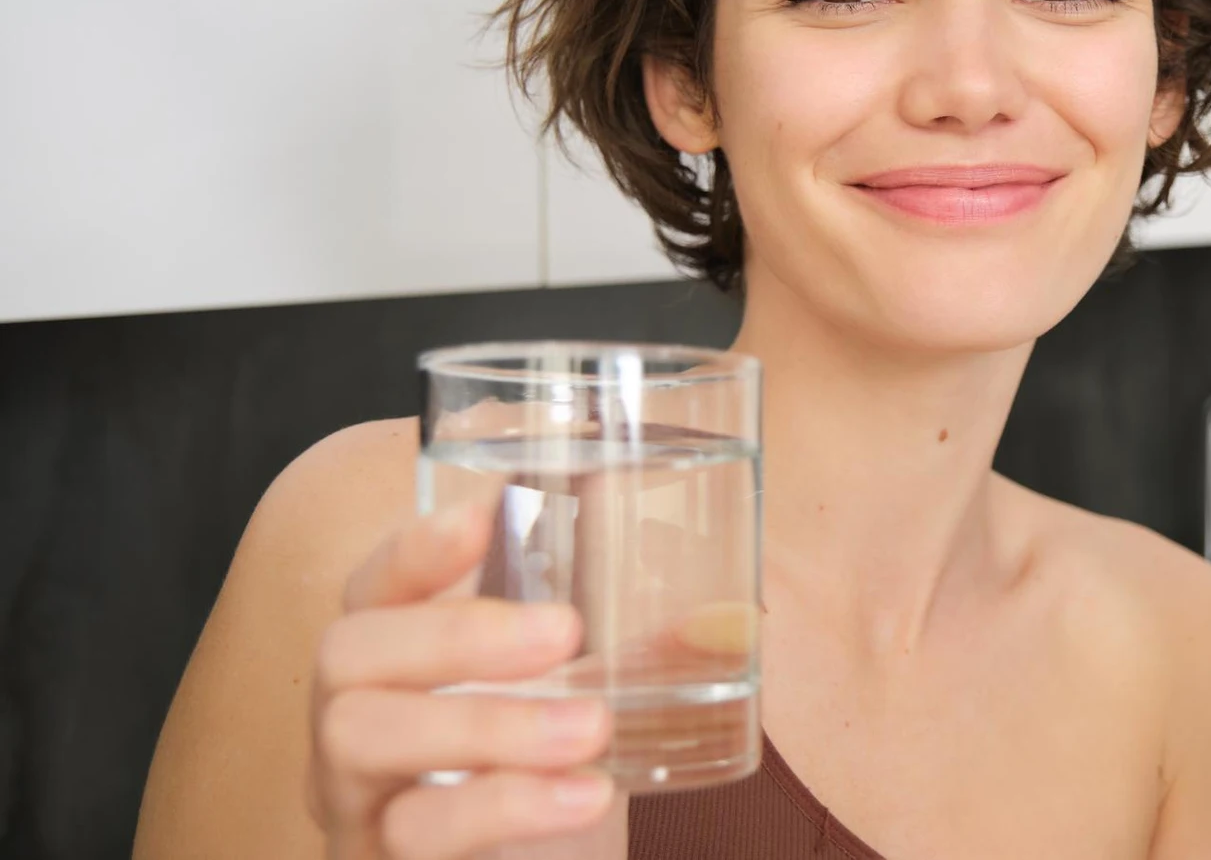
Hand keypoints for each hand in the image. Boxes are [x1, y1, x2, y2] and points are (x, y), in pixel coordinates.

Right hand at [307, 501, 621, 859]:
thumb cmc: (539, 785)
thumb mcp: (585, 708)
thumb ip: (647, 660)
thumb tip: (731, 621)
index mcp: (394, 663)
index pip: (373, 585)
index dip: (415, 547)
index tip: (485, 515)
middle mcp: (353, 723)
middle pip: (347, 651)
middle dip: (455, 631)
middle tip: (566, 631)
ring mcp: (353, 803)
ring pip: (364, 739)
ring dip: (485, 723)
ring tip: (593, 726)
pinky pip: (410, 834)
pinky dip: (502, 806)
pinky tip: (584, 795)